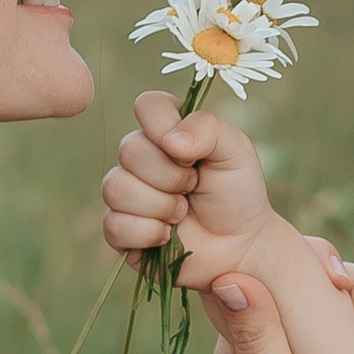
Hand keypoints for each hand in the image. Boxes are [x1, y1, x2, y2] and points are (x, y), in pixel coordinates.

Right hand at [101, 92, 274, 287]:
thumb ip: (208, 129)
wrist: (239, 248)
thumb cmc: (237, 194)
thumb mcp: (236, 151)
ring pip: (116, 188)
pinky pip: (114, 224)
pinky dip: (148, 233)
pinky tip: (167, 236)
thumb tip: (171, 141)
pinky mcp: (120, 229)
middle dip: (170, 176)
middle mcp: (141, 156)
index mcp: (167, 128)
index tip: (192, 154)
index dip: (165, 128)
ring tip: (182, 214)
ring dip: (159, 206)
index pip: (147, 105)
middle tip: (193, 188)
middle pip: (129, 150)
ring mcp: (127, 192)